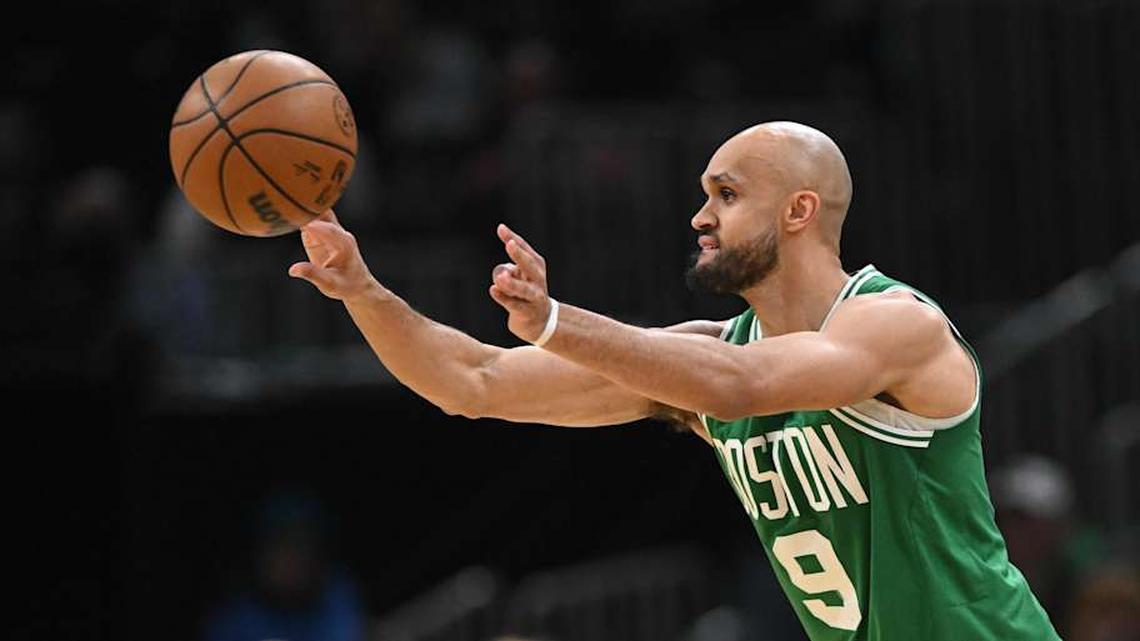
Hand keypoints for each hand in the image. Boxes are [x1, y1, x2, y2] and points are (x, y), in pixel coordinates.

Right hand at [288, 210, 376, 300]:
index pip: (328, 229)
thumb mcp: (330, 284)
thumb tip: (293, 270)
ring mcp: (329, 230)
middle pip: (323, 213)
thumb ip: (313, 274)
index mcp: (345, 243)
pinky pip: (308, 219)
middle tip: (286, 205)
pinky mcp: (319, 232)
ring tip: (281, 207)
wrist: (356, 284)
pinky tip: (281, 214)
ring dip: (301, 209)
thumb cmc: (345, 285)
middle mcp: (338, 233)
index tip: (296, 218)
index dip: (312, 223)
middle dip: (307, 208)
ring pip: (315, 212)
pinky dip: (297, 215)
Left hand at [488, 223, 552, 342]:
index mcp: (536, 267)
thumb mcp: (520, 276)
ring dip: (512, 283)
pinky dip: (503, 297)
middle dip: (519, 255)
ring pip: (524, 289)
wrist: (541, 321)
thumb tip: (502, 272)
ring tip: (500, 277)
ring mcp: (534, 297)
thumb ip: (510, 269)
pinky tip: (493, 290)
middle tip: (509, 244)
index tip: (501, 228)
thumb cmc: (527, 293)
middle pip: (529, 265)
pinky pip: (514, 304)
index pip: (525, 250)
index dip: (513, 239)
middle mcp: (538, 280)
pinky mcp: (526, 312)